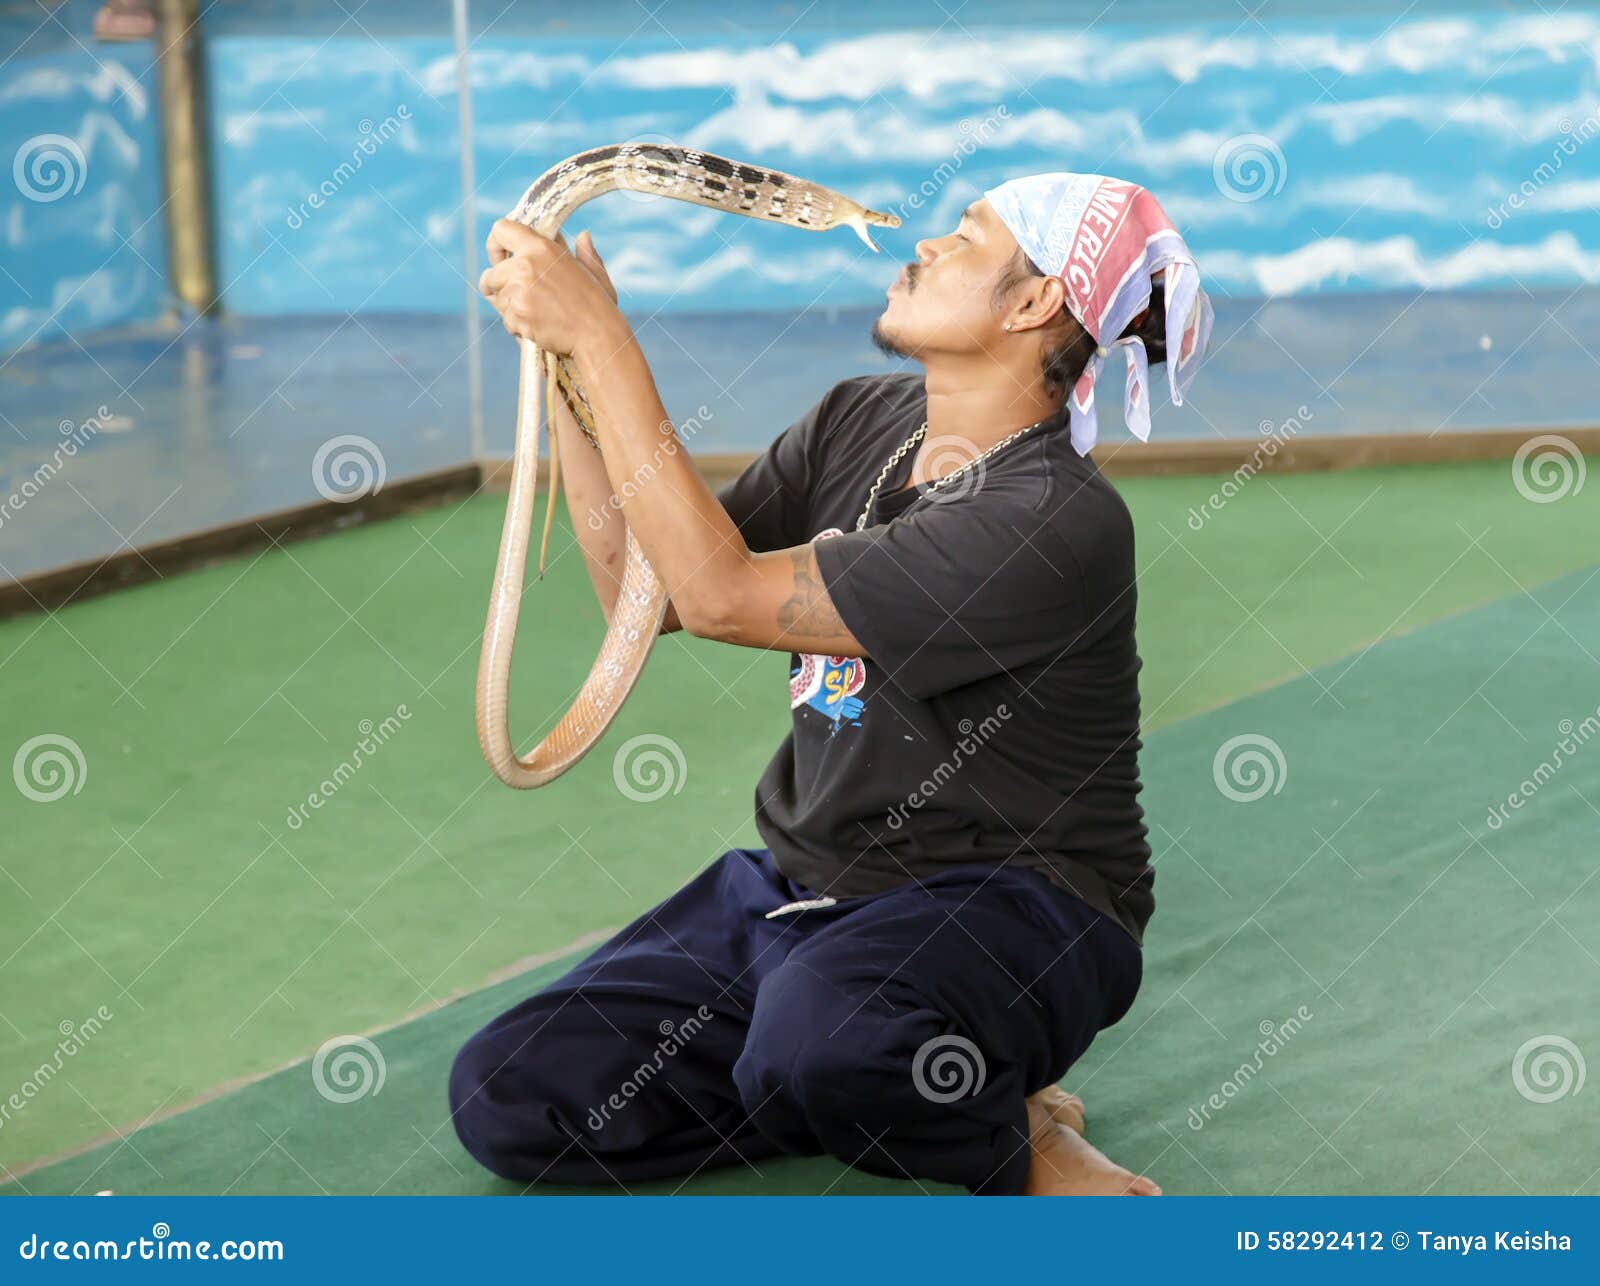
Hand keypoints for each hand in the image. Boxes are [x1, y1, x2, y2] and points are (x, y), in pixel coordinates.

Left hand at [478, 221, 621, 355]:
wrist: (597, 335)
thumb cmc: (598, 305)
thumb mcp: (593, 271)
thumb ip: (583, 252)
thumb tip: (583, 236)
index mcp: (541, 248)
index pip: (501, 230)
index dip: (495, 245)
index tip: (499, 258)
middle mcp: (525, 265)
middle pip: (490, 274)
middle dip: (499, 287)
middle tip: (518, 296)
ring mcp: (519, 291)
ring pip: (497, 300)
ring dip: (510, 309)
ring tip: (536, 313)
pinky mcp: (517, 315)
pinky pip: (506, 320)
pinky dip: (518, 327)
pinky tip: (539, 327)